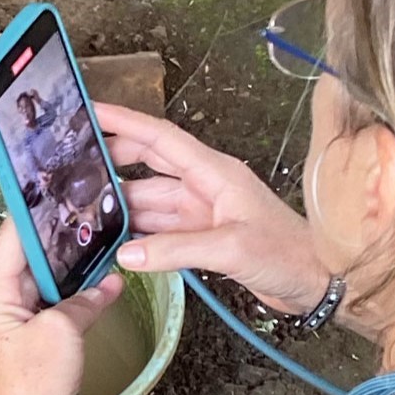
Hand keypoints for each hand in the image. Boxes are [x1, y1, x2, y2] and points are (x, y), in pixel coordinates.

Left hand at [0, 217, 120, 394]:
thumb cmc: (36, 386)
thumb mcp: (63, 332)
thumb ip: (84, 301)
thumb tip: (106, 282)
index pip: (8, 242)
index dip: (29, 214)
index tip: (46, 188)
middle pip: (25, 263)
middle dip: (55, 242)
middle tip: (83, 215)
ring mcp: (12, 329)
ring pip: (40, 287)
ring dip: (67, 272)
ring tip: (96, 245)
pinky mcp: (31, 347)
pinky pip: (50, 311)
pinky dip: (72, 299)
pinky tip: (99, 287)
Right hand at [97, 102, 332, 317]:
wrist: (321, 284)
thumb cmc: (288, 255)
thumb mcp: (231, 248)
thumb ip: (175, 249)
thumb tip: (125, 253)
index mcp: (214, 172)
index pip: (159, 138)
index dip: (123, 122)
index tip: (89, 110)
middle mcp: (205, 185)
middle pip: (149, 162)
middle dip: (113, 159)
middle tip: (73, 164)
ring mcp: (203, 211)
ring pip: (150, 199)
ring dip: (121, 203)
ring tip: (83, 206)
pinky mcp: (204, 236)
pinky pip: (160, 227)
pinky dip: (137, 232)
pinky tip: (113, 238)